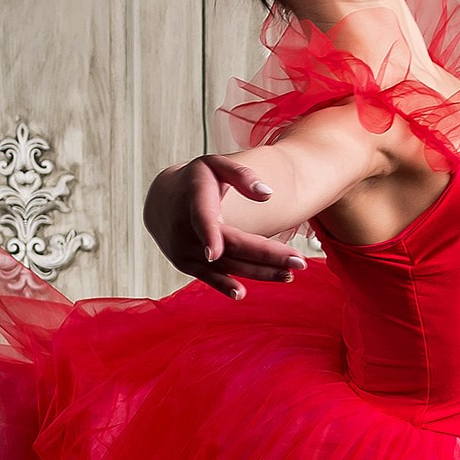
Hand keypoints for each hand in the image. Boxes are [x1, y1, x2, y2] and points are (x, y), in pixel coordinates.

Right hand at [144, 156, 306, 299]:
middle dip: (265, 255)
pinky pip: (208, 278)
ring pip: (226, 265)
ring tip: (289, 274)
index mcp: (194, 200)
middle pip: (230, 246)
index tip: (213, 254)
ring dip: (258, 272)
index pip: (203, 220)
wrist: (160, 201)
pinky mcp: (185, 265)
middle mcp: (186, 229)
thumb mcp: (215, 165)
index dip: (209, 237)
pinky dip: (224, 286)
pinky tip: (242, 294)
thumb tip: (268, 194)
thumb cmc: (196, 180)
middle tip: (299, 262)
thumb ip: (241, 175)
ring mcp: (184, 250)